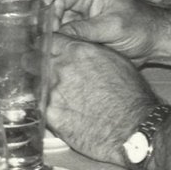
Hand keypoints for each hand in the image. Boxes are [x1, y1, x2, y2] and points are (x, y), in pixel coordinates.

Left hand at [45, 34, 157, 165]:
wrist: (134, 128)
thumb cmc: (131, 95)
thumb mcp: (115, 61)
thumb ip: (89, 51)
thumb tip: (77, 48)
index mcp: (77, 51)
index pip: (48, 41)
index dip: (46, 47)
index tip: (44, 52)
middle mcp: (61, 67)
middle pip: (35, 60)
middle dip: (37, 66)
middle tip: (42, 75)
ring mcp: (54, 91)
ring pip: (36, 85)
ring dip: (42, 89)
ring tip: (57, 98)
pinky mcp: (52, 115)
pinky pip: (41, 108)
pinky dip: (47, 110)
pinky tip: (60, 114)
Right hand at [48, 0, 159, 60]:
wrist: (156, 39)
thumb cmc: (142, 26)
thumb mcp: (112, 27)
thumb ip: (83, 30)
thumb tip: (55, 37)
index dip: (47, 15)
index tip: (46, 35)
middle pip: (51, 11)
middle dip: (47, 29)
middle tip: (44, 48)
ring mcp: (79, 14)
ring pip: (55, 25)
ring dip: (54, 39)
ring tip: (50, 53)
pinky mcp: (81, 28)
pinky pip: (65, 36)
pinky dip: (62, 45)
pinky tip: (60, 55)